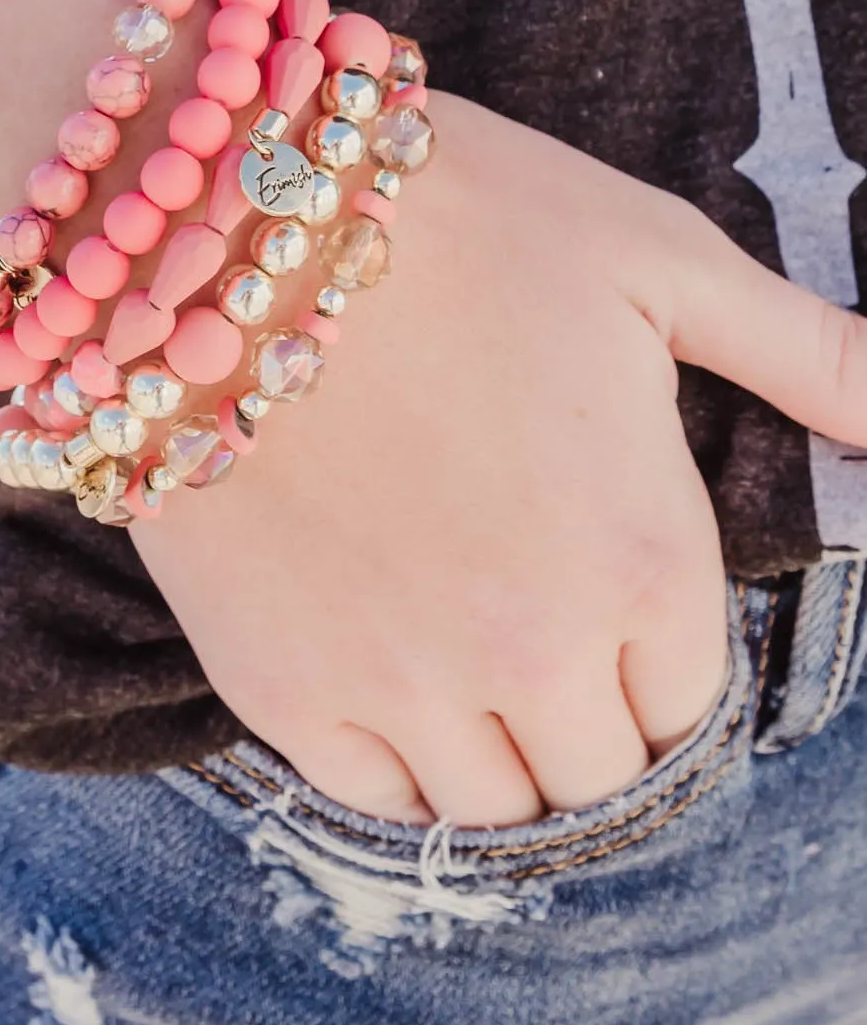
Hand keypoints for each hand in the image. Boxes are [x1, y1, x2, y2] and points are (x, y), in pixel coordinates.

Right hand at [134, 93, 866, 824]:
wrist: (216, 215)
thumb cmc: (455, 219)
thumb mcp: (660, 259)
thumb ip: (808, 354)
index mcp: (648, 559)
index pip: (690, 707)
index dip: (657, 663)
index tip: (616, 611)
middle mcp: (535, 652)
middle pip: (597, 776)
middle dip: (585, 721)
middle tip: (541, 639)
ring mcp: (401, 683)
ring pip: (489, 810)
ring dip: (495, 758)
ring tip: (465, 670)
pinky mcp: (282, 689)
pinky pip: (370, 799)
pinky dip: (393, 763)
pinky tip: (385, 676)